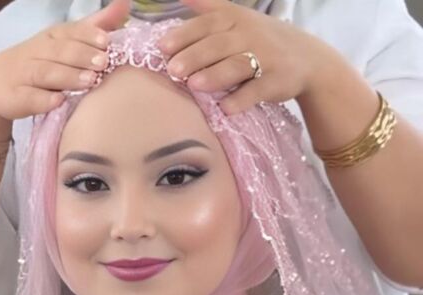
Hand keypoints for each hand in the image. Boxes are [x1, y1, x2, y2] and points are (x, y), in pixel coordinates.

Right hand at [0, 0, 129, 121]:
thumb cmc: (39, 62)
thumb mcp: (65, 42)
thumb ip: (95, 26)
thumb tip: (124, 4)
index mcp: (51, 38)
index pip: (69, 32)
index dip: (87, 36)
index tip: (107, 42)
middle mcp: (37, 52)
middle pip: (59, 52)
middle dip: (81, 56)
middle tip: (103, 63)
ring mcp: (24, 75)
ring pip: (45, 73)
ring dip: (67, 77)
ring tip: (89, 81)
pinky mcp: (14, 98)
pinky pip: (28, 98)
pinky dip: (43, 100)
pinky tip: (58, 102)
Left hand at [159, 0, 340, 113]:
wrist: (308, 59)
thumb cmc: (263, 39)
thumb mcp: (239, 17)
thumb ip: (210, 8)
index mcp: (236, 19)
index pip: (207, 24)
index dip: (184, 35)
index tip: (162, 48)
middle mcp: (250, 34)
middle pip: (218, 45)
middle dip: (194, 56)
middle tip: (173, 70)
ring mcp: (265, 58)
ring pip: (236, 65)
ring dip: (215, 75)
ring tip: (194, 85)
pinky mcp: (275, 82)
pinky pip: (256, 91)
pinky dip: (240, 100)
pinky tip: (224, 109)